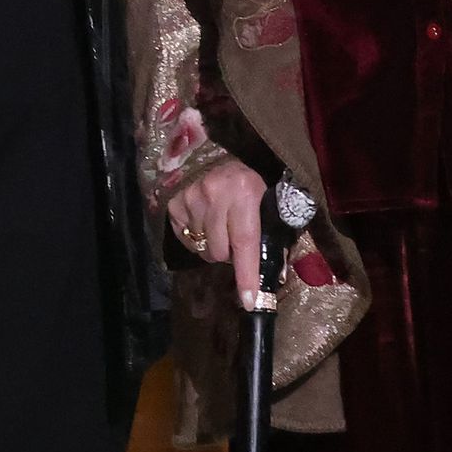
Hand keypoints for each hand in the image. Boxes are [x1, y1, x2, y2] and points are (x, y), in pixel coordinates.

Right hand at [166, 160, 268, 305]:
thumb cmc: (246, 181)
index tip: (249, 301)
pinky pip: (186, 239)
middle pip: (220, 251)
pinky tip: (204, 222)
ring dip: (213, 246)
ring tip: (220, 227)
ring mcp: (191, 198)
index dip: (247, 274)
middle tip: (235, 238)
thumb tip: (277, 274)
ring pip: (202, 248)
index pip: (246, 242)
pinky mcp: (174, 203)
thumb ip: (273, 233)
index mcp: (245, 192)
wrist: (214, 151)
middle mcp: (215, 194)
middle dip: (229, 254)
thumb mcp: (266, 199)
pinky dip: (196, 239)